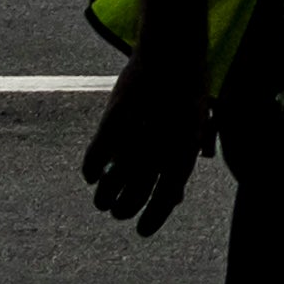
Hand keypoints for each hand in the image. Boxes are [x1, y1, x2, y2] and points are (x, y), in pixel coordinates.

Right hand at [84, 30, 212, 233]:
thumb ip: (182, 163)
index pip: (168, 196)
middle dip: (126, 208)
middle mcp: (161, 145)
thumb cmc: (187, 91)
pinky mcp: (115, 117)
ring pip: (116, 177)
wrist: (172, 51)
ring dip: (106, 195)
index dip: (154, 217)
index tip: (141, 232)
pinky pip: (99, 152)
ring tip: (101, 204)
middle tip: (117, 214)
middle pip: (138, 190)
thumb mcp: (194, 128)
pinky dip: (92, 167)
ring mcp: (137, 132)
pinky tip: (89, 177)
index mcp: (184, 149)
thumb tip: (177, 199)